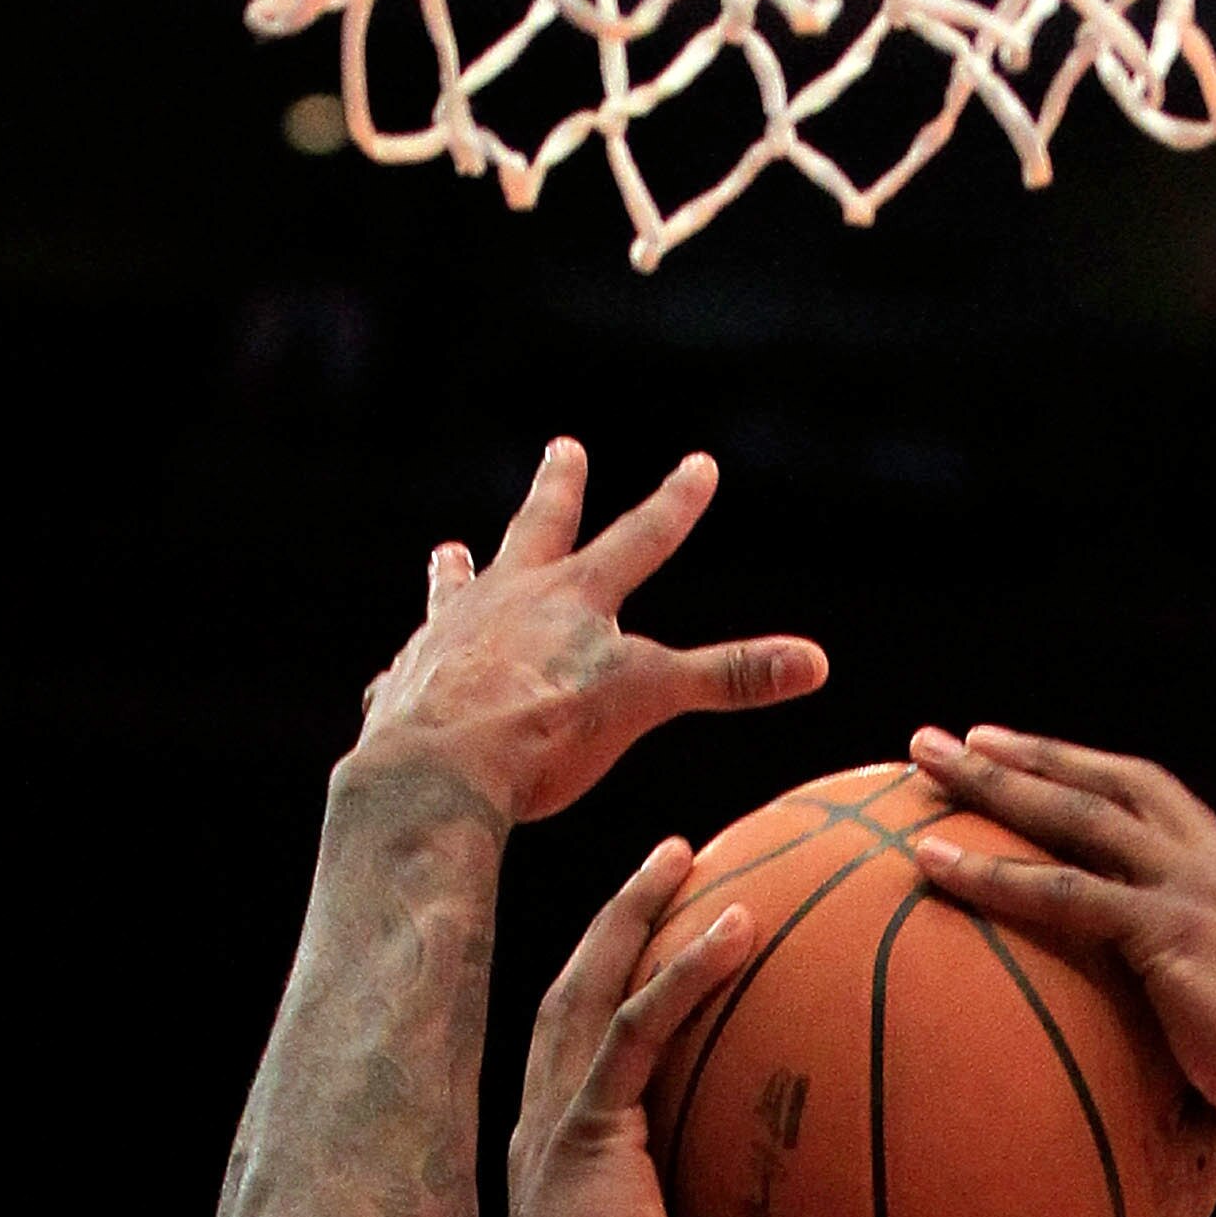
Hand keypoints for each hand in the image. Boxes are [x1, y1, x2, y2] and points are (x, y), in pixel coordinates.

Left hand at [347, 443, 825, 835]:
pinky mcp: (407, 685)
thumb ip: (727, 678)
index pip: (641, 539)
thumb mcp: (646, 698)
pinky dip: (412, 668)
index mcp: (572, 596)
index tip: (700, 464)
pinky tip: (399, 674)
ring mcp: (449, 636)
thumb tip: (816, 661)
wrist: (436, 768)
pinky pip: (411, 669)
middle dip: (559, 490)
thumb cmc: (544, 729)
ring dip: (459, 571)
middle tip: (564, 448)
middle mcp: (506, 599)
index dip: (676, 504)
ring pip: (458, 589)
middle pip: (537, 530)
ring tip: (449, 551)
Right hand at [499, 846, 820, 1216]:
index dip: (622, 987)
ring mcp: (565, 1115)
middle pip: (581, 988)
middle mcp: (559, 1118)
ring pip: (594, 983)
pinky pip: (637, 1026)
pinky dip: (683, 970)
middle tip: (670, 860)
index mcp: (580, 1154)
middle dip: (618, 920)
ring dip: (634, 913)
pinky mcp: (585, 1124)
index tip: (668, 942)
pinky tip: (737, 924)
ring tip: (678, 852)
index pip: (597, 1048)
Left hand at [903, 726, 1215, 1173]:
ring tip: (926, 760)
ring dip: (997, 783)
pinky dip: (993, 874)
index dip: (1084, 769)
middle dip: (1029, 753)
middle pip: (1110, 783)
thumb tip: (1133, 1049)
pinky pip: (1065, 893)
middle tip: (952, 737)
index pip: (1153, 796)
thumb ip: (1187, 1005)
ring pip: (1080, 817)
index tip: (1023, 753)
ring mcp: (1199, 892)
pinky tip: (930, 863)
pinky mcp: (1174, 934)